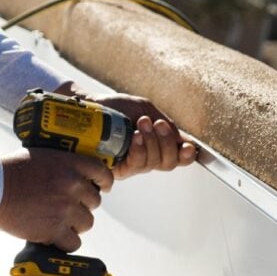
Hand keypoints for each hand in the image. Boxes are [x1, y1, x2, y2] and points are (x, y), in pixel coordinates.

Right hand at [0, 148, 113, 251]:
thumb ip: (61, 166)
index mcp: (70, 164)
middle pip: (94, 201)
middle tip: (67, 206)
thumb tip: (73, 176)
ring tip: (59, 222)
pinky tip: (55, 237)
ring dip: (76, 223)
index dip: (104, 182)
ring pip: (87, 222)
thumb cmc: (9, 170)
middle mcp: (72, 185)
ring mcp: (65, 209)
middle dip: (83, 204)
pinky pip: (73, 242)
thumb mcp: (42, 156)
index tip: (102, 188)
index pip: (102, 172)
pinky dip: (65, 242)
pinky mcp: (54, 229)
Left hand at [53, 83, 197, 180]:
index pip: (176, 157)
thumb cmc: (112, 107)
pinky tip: (135, 137)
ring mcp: (129, 164)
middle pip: (168, 162)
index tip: (190, 148)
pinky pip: (136, 166)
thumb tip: (184, 141)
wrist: (86, 106)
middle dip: (167, 142)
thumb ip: (165, 124)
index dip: (186, 156)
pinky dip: (140, 150)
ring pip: (154, 163)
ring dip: (153, 142)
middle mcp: (144, 157)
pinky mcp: (116, 169)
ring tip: (143, 124)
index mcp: (154, 143)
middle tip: (156, 124)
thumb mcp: (144, 109)